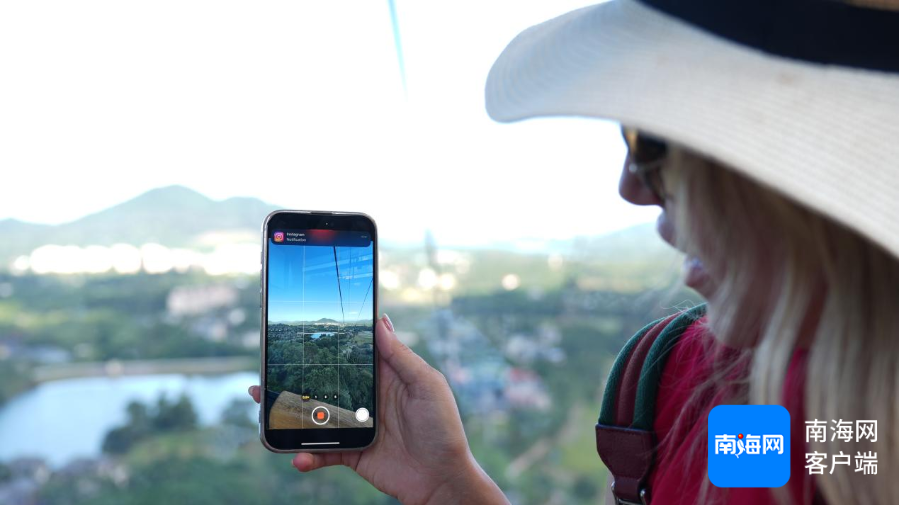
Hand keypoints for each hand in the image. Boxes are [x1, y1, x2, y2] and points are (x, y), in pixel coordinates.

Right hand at [249, 315, 508, 504]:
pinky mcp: (352, 453)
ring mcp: (357, 425)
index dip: (330, 342)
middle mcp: (366, 397)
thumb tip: (381, 321)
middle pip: (324, 382)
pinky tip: (298, 457)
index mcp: (385, 376)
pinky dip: (308, 455)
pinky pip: (323, 452)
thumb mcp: (427, 385)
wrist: (443, 479)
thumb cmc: (443, 428)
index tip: (302, 329)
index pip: (352, 353)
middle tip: (267, 368)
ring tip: (262, 406)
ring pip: (315, 415)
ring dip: (288, 412)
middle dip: (295, 376)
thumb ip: (401, 356)